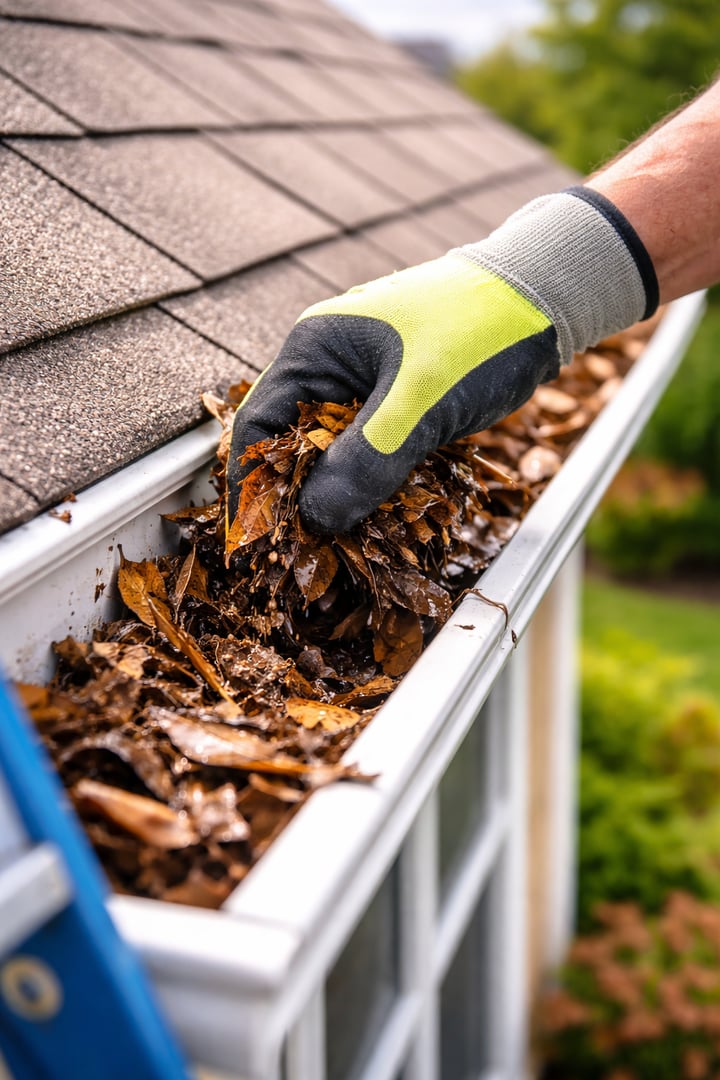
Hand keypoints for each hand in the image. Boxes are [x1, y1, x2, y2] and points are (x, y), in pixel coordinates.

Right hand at [227, 187, 656, 534]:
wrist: (547, 295)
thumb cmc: (480, 333)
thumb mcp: (422, 401)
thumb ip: (368, 459)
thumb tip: (316, 519)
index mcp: (314, 350)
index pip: (259, 428)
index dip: (253, 488)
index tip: (258, 542)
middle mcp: (330, 364)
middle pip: (292, 443)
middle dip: (296, 497)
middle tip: (302, 552)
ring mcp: (365, 379)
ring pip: (333, 450)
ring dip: (336, 492)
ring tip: (337, 543)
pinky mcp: (399, 396)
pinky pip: (370, 447)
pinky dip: (371, 479)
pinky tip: (377, 511)